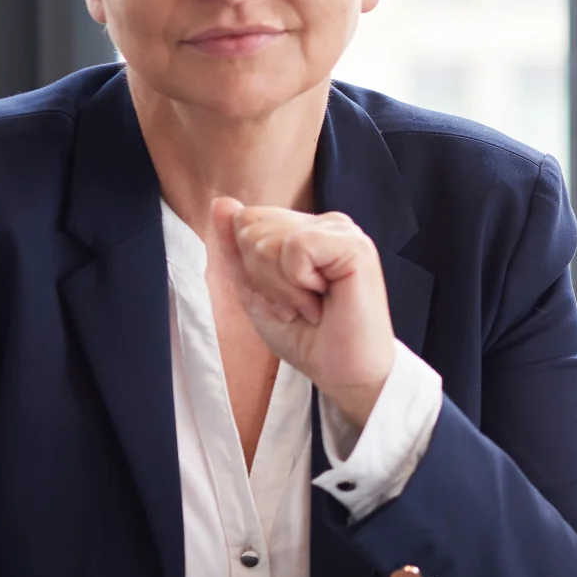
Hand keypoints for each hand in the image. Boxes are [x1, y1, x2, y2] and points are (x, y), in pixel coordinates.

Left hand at [207, 197, 395, 430]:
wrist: (345, 374)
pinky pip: (295, 247)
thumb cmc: (309, 338)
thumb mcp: (256, 293)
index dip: (250, 266)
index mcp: (306, 230)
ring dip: (280, 286)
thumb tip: (221, 202)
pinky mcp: (354, 246)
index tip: (284, 297)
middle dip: (262, 276)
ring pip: (268, 238)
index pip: (246, 220)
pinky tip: (321, 300)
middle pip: (251, 226)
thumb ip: (236, 250)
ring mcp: (342, 232)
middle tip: (298, 304)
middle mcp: (326, 224)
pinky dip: (297, 283)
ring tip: (311, 305)